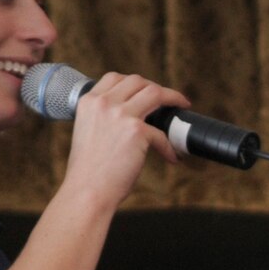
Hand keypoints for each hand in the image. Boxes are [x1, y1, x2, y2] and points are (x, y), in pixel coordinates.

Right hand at [61, 72, 193, 209]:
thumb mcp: (88, 132)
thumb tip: (129, 119)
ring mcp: (120, 115)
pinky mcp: (136, 131)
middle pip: (137, 81)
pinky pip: (162, 134)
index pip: (114, 78)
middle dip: (155, 87)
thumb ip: (103, 118)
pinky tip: (171, 157)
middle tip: (167, 99)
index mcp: (88, 102)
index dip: (134, 83)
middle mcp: (103, 103)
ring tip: (181, 107)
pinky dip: (169, 147)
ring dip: (173, 98)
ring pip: (154, 93)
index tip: (146, 90)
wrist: (87, 191)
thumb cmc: (88, 171)